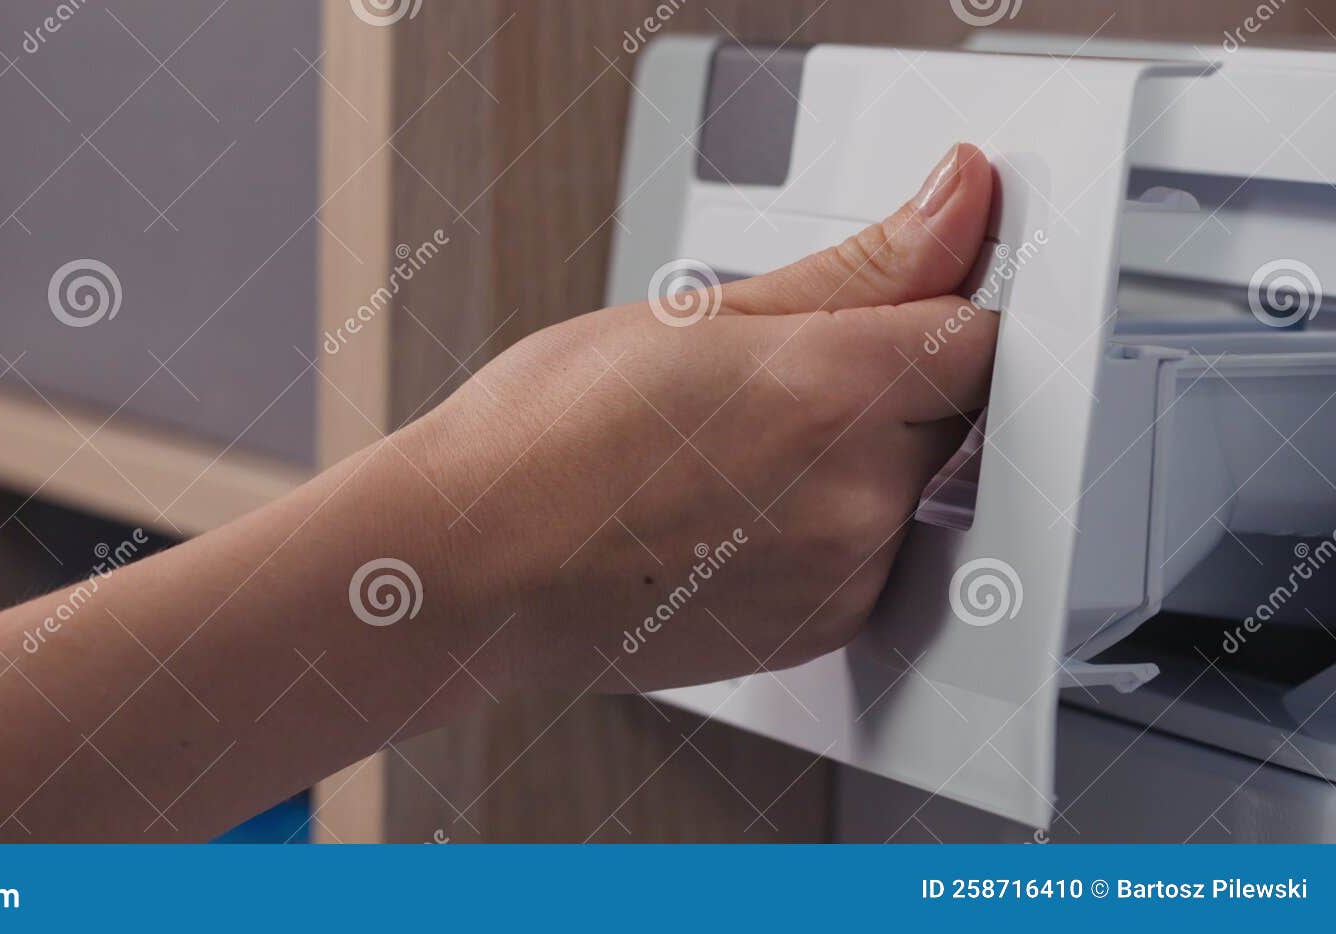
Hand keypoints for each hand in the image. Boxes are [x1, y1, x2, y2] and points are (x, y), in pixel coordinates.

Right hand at [408, 143, 997, 693]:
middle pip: (957, 409)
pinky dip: (834, 525)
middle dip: (894, 379)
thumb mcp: (699, 312)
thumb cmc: (546, 437)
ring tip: (741, 451)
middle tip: (776, 378)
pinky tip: (742, 509)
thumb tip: (955, 203)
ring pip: (914, 483)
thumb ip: (861, 266)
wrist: (475, 567)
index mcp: (831, 389)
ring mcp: (843, 575)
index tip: (905, 294)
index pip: (983, 330)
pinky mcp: (825, 629)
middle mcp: (856, 495)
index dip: (944, 301)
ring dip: (864, 457)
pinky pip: (877, 554)